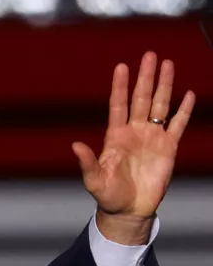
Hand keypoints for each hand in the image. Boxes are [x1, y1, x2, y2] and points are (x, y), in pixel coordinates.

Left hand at [72, 52, 194, 243]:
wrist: (129, 210)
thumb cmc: (108, 195)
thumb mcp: (94, 179)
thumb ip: (87, 162)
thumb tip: (75, 145)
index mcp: (115, 136)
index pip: (118, 105)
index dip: (120, 86)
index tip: (121, 67)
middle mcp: (134, 132)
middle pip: (141, 98)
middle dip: (146, 77)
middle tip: (150, 55)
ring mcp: (152, 137)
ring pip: (160, 105)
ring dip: (164, 85)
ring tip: (167, 64)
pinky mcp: (169, 148)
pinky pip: (178, 125)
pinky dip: (184, 111)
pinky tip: (188, 94)